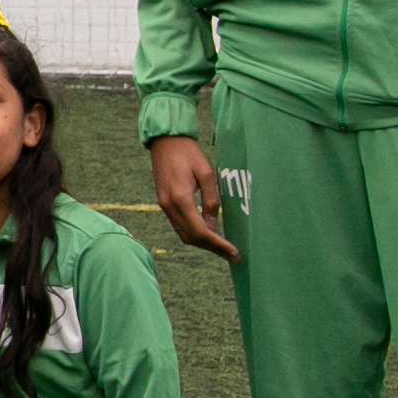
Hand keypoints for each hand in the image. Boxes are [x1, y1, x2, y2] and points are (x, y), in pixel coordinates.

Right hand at [148, 135, 238, 262]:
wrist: (165, 142)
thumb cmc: (188, 153)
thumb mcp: (206, 173)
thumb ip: (211, 200)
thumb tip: (213, 225)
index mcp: (181, 198)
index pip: (201, 231)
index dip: (218, 245)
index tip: (233, 253)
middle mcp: (170, 206)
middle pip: (191, 238)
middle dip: (212, 249)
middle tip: (232, 255)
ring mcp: (164, 206)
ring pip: (184, 235)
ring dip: (203, 244)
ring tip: (222, 247)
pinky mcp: (164, 203)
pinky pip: (179, 226)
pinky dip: (194, 234)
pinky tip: (207, 233)